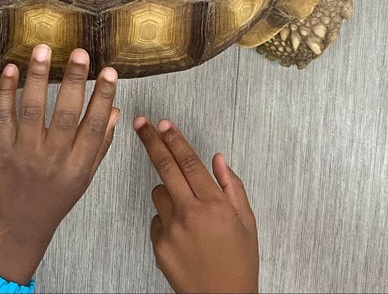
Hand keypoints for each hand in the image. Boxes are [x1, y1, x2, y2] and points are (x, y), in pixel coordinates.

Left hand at [0, 45, 118, 284]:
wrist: (19, 223)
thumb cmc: (55, 197)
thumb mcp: (85, 176)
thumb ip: (101, 144)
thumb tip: (116, 110)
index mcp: (77, 165)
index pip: (95, 126)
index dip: (103, 98)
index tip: (109, 72)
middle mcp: (52, 158)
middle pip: (65, 115)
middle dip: (74, 81)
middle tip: (80, 53)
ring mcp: (24, 152)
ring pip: (32, 110)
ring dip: (38, 77)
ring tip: (43, 49)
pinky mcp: (0, 148)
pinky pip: (3, 116)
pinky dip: (5, 91)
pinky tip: (10, 69)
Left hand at [134, 117, 258, 293]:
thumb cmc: (239, 264)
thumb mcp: (247, 222)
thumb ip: (232, 187)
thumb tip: (218, 160)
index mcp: (214, 204)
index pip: (189, 161)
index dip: (174, 138)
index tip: (163, 124)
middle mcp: (190, 213)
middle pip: (165, 167)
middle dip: (151, 141)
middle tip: (141, 124)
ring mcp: (171, 229)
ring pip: (159, 193)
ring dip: (168, 191)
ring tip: (188, 211)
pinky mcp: (158, 245)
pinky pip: (157, 220)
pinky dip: (166, 220)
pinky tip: (184, 235)